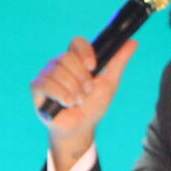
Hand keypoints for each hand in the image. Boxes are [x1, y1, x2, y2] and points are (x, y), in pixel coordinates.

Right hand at [30, 35, 137, 170]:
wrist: (81, 129)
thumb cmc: (93, 106)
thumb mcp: (109, 83)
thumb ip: (118, 62)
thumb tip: (133, 41)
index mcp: (76, 60)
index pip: (77, 42)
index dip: (85, 52)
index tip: (93, 67)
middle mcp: (59, 64)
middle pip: (67, 58)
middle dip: (81, 78)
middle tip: (87, 93)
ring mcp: (47, 75)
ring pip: (57, 71)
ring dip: (73, 90)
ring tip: (77, 102)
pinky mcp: (37, 87)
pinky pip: (46, 83)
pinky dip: (60, 94)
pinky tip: (66, 103)